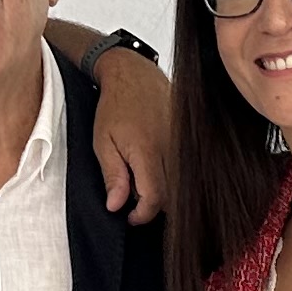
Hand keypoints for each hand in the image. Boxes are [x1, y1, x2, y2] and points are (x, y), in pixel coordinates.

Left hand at [91, 45, 172, 222]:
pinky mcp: (188, 140)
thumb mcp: (103, 143)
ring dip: (163, 191)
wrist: (134, 74)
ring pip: (180, 184)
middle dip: (152, 205)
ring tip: (142, 181)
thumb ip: (113, 176)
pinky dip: (171, 176)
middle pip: (171, 197)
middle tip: (133, 198)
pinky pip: (184, 168)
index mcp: (148, 153)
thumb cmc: (116, 106)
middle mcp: (171, 150)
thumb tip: (116, 206)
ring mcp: (183, 144)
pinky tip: (156, 167)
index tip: (129, 216)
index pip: (154, 200)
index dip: (141, 215)